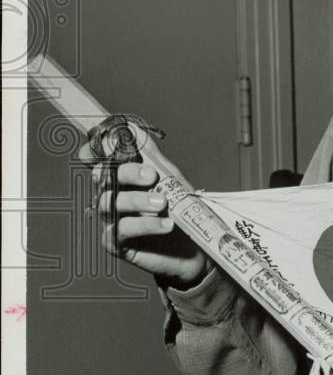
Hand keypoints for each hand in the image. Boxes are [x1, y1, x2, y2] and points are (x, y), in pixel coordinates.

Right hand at [78, 147, 210, 289]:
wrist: (194, 248)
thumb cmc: (178, 210)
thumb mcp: (168, 177)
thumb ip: (149, 154)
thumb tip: (130, 126)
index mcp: (121, 179)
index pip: (98, 161)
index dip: (95, 151)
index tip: (109, 146)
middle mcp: (112, 197)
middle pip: (102, 178)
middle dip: (126, 173)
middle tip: (152, 176)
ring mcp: (111, 221)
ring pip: (109, 203)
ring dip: (137, 200)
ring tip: (163, 203)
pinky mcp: (116, 245)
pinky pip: (119, 231)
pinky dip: (144, 225)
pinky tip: (165, 224)